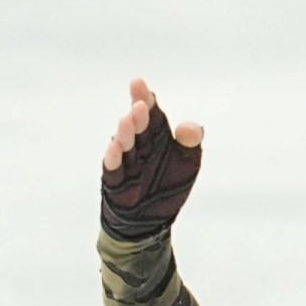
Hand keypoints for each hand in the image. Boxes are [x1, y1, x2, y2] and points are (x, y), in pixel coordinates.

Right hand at [101, 76, 204, 235]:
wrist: (151, 221)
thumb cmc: (168, 186)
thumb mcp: (188, 164)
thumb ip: (191, 144)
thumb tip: (191, 128)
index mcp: (156, 136)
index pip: (151, 113)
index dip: (145, 99)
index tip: (139, 84)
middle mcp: (139, 146)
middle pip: (137, 126)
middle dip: (137, 115)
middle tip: (139, 105)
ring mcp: (126, 163)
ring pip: (124, 145)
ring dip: (125, 133)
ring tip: (128, 121)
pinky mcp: (116, 183)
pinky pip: (113, 169)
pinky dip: (114, 158)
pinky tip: (116, 147)